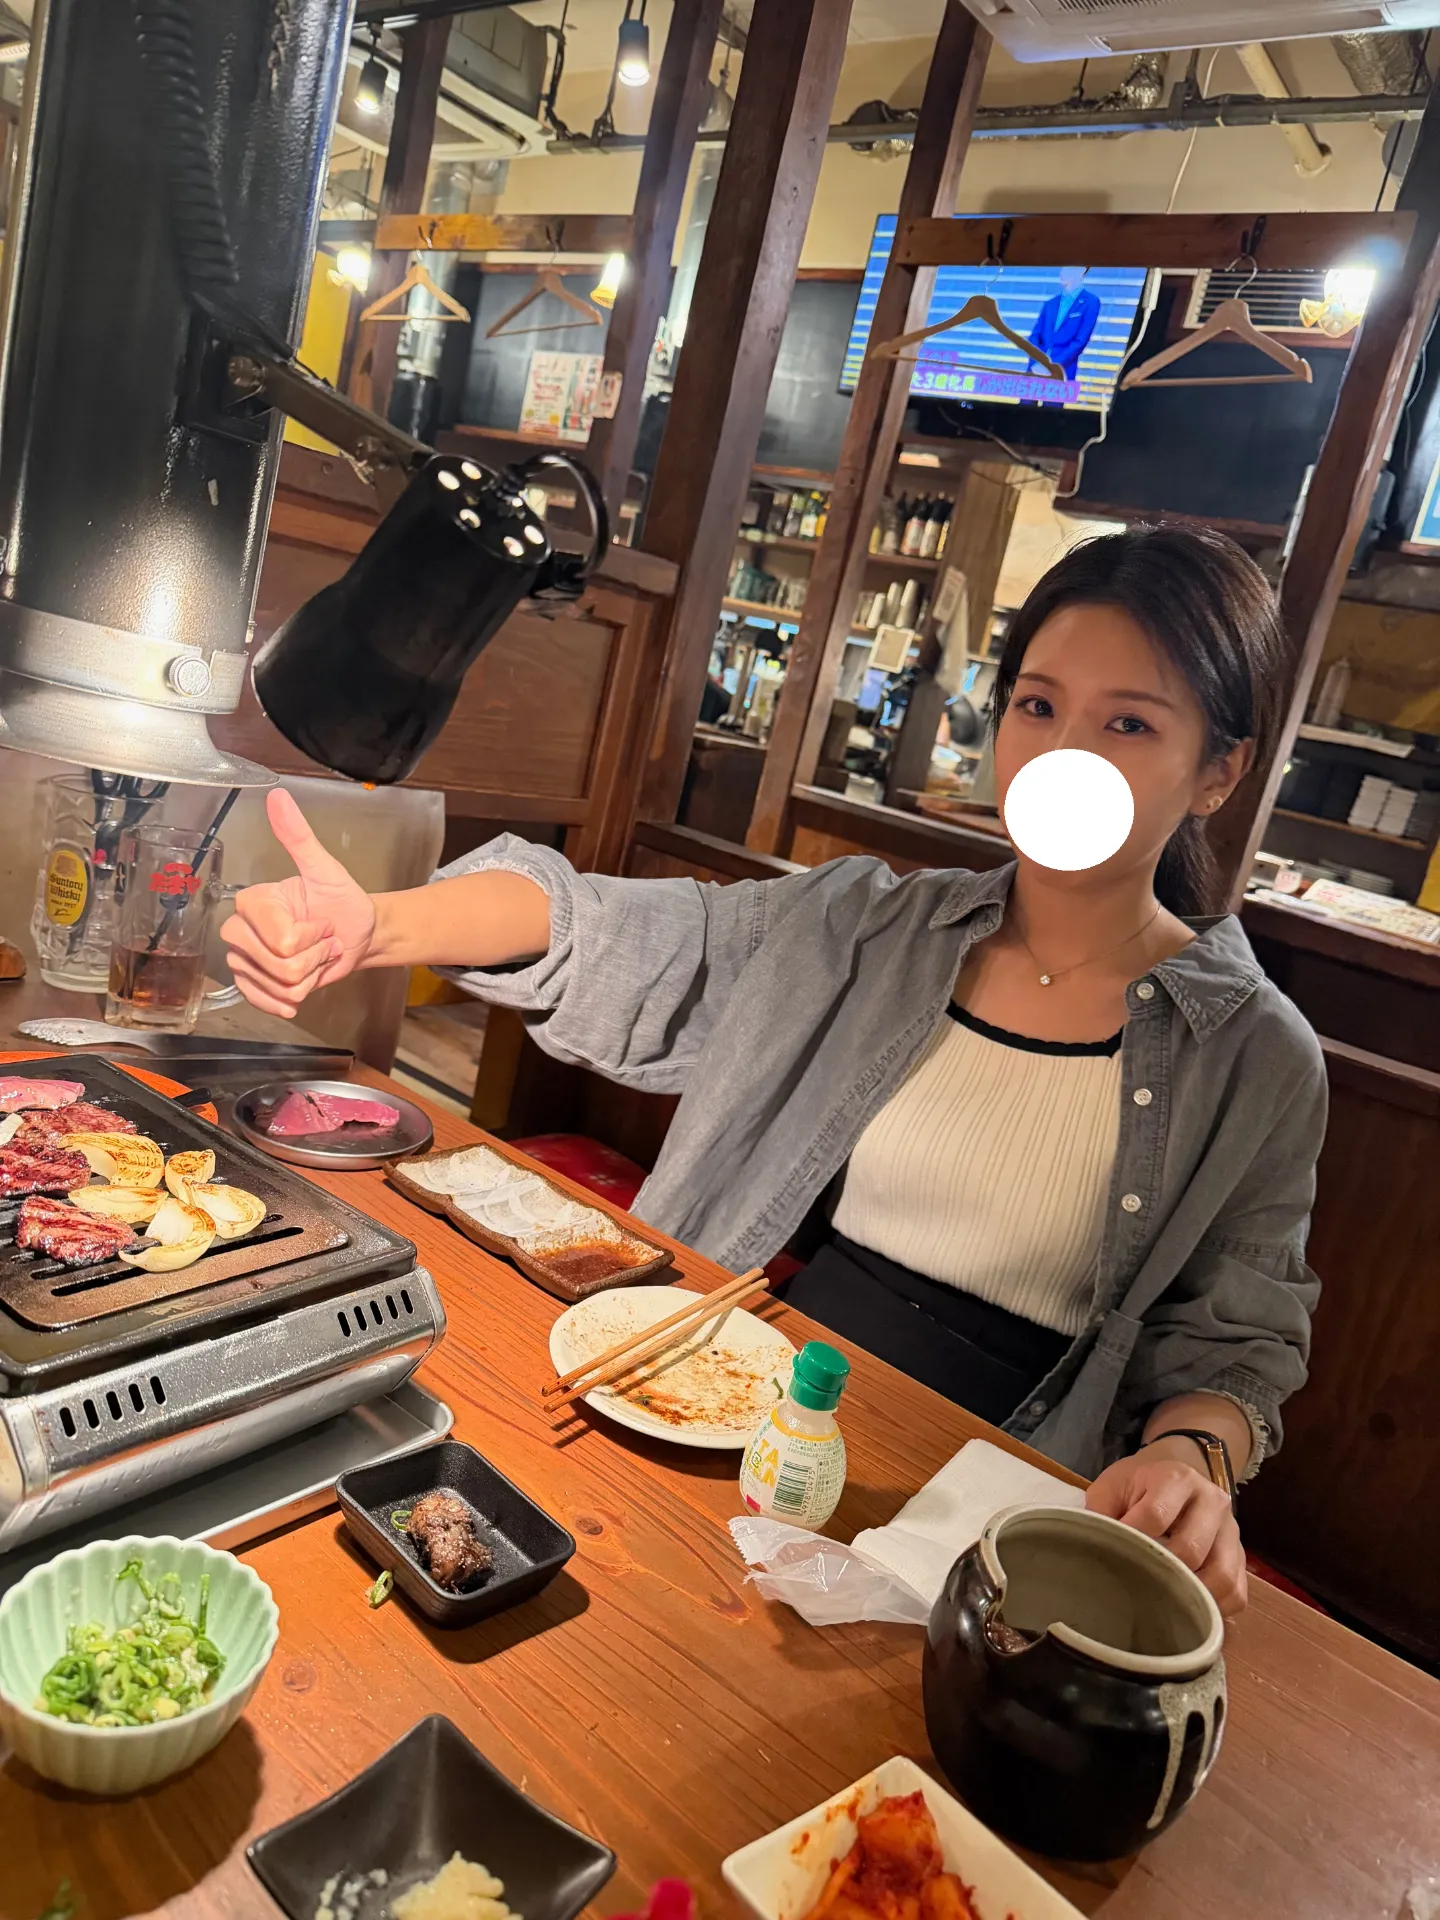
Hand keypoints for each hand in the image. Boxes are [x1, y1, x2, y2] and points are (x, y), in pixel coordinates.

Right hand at [221, 789, 376, 1018]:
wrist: (356, 935)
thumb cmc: (342, 902)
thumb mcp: (325, 869)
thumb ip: (299, 837)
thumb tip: (279, 797)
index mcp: (254, 901)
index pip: (282, 939)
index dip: (312, 936)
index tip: (321, 921)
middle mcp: (241, 930)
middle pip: (280, 964)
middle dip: (313, 958)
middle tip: (321, 940)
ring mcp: (243, 959)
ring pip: (280, 985)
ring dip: (311, 975)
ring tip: (315, 955)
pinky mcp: (251, 984)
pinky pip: (267, 1002)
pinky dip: (295, 996)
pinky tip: (304, 981)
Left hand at [1086, 1447, 1247, 1618]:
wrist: (1178, 1471)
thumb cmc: (1140, 1484)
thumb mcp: (1114, 1485)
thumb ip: (1101, 1511)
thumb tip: (1096, 1550)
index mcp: (1176, 1479)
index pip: (1155, 1516)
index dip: (1132, 1540)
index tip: (1113, 1555)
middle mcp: (1211, 1501)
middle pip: (1190, 1549)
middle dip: (1160, 1572)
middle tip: (1136, 1585)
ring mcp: (1230, 1530)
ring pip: (1221, 1575)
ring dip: (1192, 1596)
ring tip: (1164, 1602)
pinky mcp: (1240, 1556)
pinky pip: (1237, 1592)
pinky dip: (1215, 1608)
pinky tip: (1189, 1608)